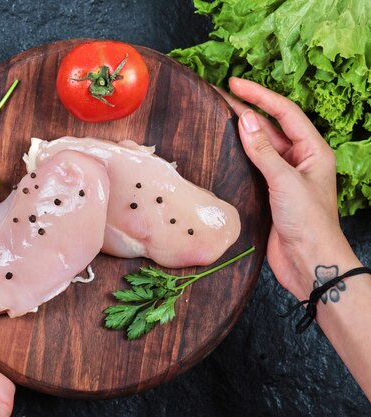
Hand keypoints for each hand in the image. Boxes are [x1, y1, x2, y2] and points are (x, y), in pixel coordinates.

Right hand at [216, 77, 356, 299]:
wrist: (309, 262)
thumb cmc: (308, 221)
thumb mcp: (286, 180)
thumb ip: (264, 151)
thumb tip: (245, 120)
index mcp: (313, 151)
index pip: (284, 113)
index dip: (259, 96)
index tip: (234, 84)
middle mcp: (300, 160)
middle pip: (271, 127)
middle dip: (247, 109)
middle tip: (219, 95)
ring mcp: (284, 177)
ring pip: (261, 146)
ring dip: (242, 131)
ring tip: (218, 115)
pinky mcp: (270, 193)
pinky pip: (253, 166)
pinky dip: (239, 155)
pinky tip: (224, 148)